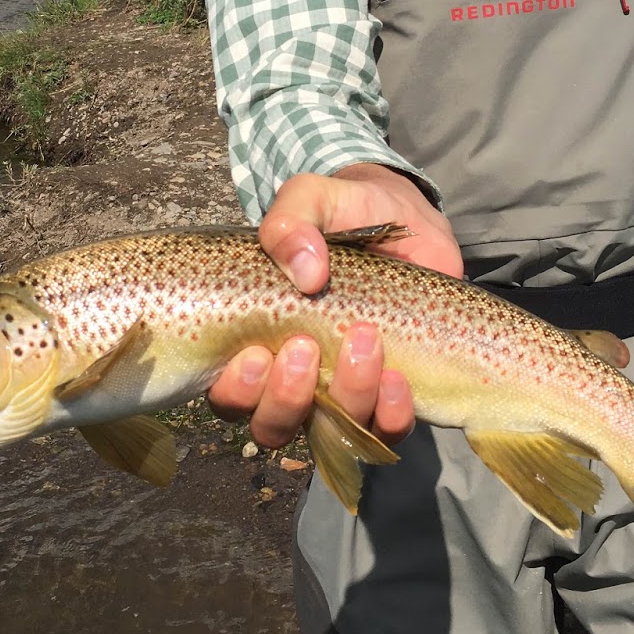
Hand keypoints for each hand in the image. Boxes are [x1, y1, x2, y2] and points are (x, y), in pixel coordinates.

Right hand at [207, 165, 462, 449]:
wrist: (405, 217)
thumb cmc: (343, 212)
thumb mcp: (311, 200)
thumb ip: (290, 222)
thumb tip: (306, 272)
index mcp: (256, 340)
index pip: (229, 394)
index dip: (238, 390)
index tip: (258, 353)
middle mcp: (294, 379)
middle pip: (272, 424)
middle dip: (286, 398)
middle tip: (306, 347)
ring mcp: (342, 390)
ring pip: (330, 433)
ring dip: (345, 397)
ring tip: (364, 341)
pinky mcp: (390, 393)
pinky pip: (385, 430)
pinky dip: (390, 414)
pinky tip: (397, 377)